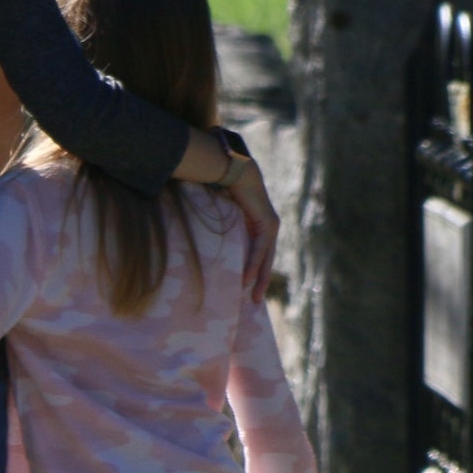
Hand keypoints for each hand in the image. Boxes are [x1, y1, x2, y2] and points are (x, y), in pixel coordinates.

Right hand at [224, 152, 279, 302]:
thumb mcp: (223, 216)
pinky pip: (259, 249)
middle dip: (261, 281)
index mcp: (258, 225)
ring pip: (265, 258)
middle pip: (265, 260)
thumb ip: (221, 230)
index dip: (254, 271)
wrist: (233, 169)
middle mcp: (269, 227)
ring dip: (259, 278)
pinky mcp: (267, 224)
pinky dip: (253, 264)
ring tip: (252, 297)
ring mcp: (271, 226)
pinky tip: (246, 279)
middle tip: (255, 302)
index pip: (259, 254)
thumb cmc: (223, 187)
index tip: (247, 290)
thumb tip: (202, 241)